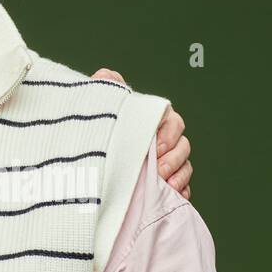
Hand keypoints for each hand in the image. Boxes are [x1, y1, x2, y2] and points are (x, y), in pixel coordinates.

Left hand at [91, 68, 191, 200]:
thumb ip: (104, 88)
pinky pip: (182, 186)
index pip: (173, 122)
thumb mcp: (98, 108)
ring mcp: (167, 161)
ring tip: (164, 184)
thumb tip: (107, 76)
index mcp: (153, 120)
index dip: (169, 134)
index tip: (157, 147)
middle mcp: (164, 140)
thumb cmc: (97, 128)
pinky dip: (180, 191)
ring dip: (179, 175)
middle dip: (173, 158)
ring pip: (185, 166)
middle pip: (183, 146)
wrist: (85, 160)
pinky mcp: (165, 181)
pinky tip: (171, 195)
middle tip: (158, 170)